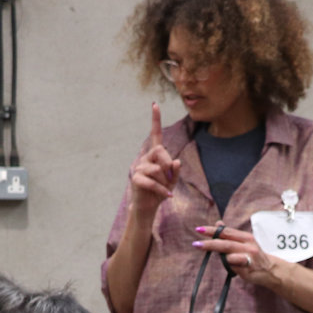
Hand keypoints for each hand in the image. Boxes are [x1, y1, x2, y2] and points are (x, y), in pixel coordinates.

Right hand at [129, 103, 181, 220]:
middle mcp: (145, 158)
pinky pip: (152, 182)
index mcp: (154, 156)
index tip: (155, 104)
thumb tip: (176, 161)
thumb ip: (175, 171)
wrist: (147, 208)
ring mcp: (139, 168)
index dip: (155, 120)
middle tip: (170, 178)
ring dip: (165, 181)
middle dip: (168, 164)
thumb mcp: (172, 181)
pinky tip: (167, 196)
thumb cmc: (160, 192)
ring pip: (157, 169)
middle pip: (160, 150)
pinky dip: (162, 190)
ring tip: (165, 189)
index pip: (155, 135)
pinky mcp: (136, 179)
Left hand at [193, 225, 274, 286]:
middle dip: (210, 243)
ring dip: (221, 257)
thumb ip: (230, 235)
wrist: (271, 270)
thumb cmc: (253, 256)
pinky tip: (232, 267)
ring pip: (229, 255)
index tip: (198, 229)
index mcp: (245, 237)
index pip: (226, 232)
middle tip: (196, 244)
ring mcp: (249, 257)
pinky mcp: (248, 268)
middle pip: (225, 243)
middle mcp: (248, 245)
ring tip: (221, 259)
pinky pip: (234, 266)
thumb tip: (218, 223)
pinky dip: (230, 266)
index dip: (212, 230)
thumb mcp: (244, 242)